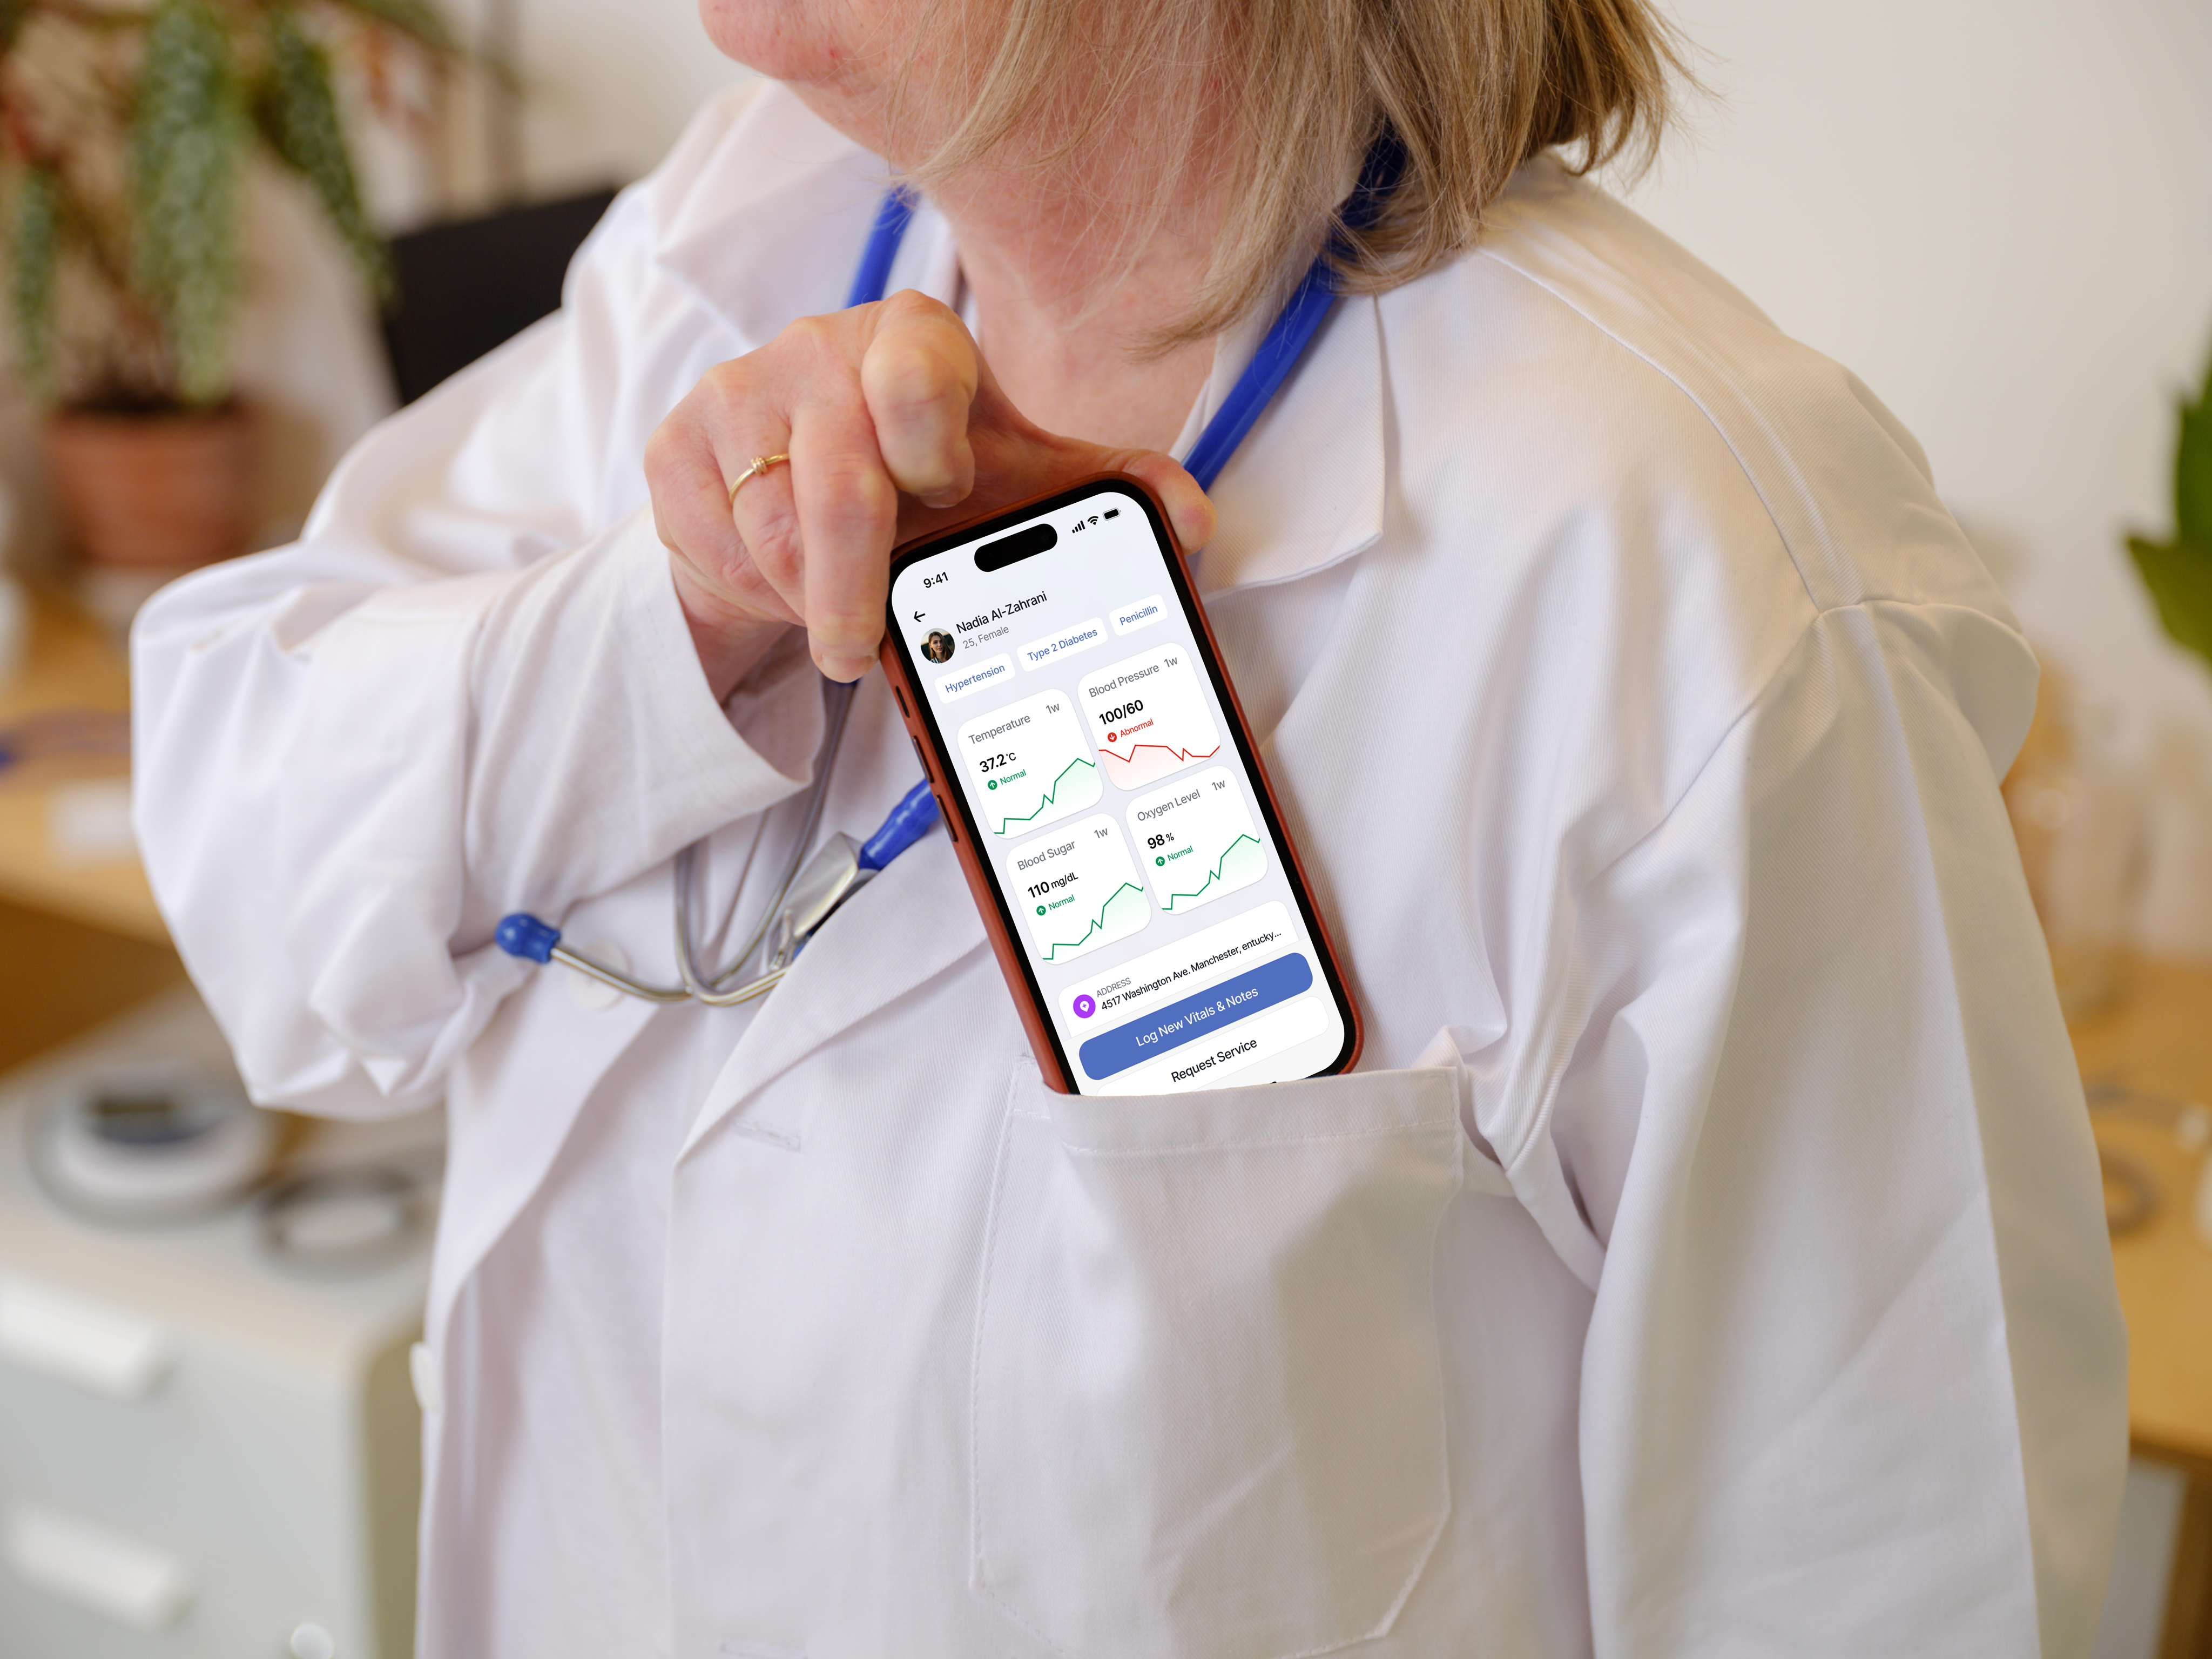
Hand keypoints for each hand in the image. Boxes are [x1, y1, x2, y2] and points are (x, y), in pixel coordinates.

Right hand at [647, 290, 1215, 697]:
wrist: (802, 486)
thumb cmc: (922, 481)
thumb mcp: (1018, 482)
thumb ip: (1104, 494)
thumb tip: (1192, 524)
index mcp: (914, 340)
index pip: (917, 371)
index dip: (932, 449)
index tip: (946, 500)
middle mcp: (821, 350)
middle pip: (834, 483)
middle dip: (854, 588)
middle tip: (863, 648)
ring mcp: (739, 393)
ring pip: (767, 530)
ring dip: (808, 599)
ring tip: (837, 614)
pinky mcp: (676, 444)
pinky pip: (711, 544)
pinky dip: (751, 591)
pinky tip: (781, 586)